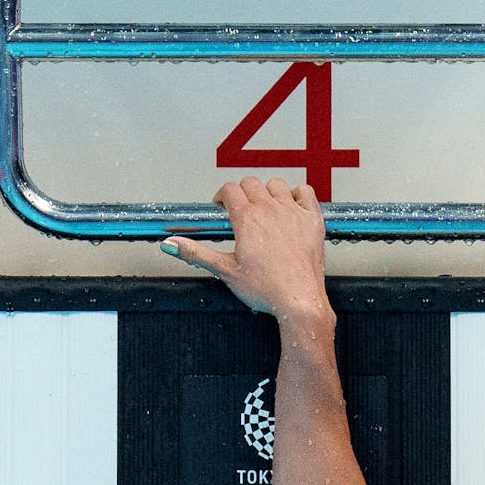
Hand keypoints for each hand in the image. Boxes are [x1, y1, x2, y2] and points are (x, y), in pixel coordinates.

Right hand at [162, 177, 328, 319]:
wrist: (299, 301)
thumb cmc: (266, 289)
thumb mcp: (225, 271)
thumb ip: (196, 253)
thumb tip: (171, 245)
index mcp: (247, 219)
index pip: (230, 189)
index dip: (222, 196)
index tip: (223, 207)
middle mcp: (270, 210)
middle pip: (251, 183)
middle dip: (242, 193)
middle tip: (241, 210)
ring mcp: (293, 213)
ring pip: (277, 185)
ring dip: (268, 192)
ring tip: (265, 209)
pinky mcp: (313, 221)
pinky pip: (306, 192)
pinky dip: (298, 194)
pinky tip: (292, 206)